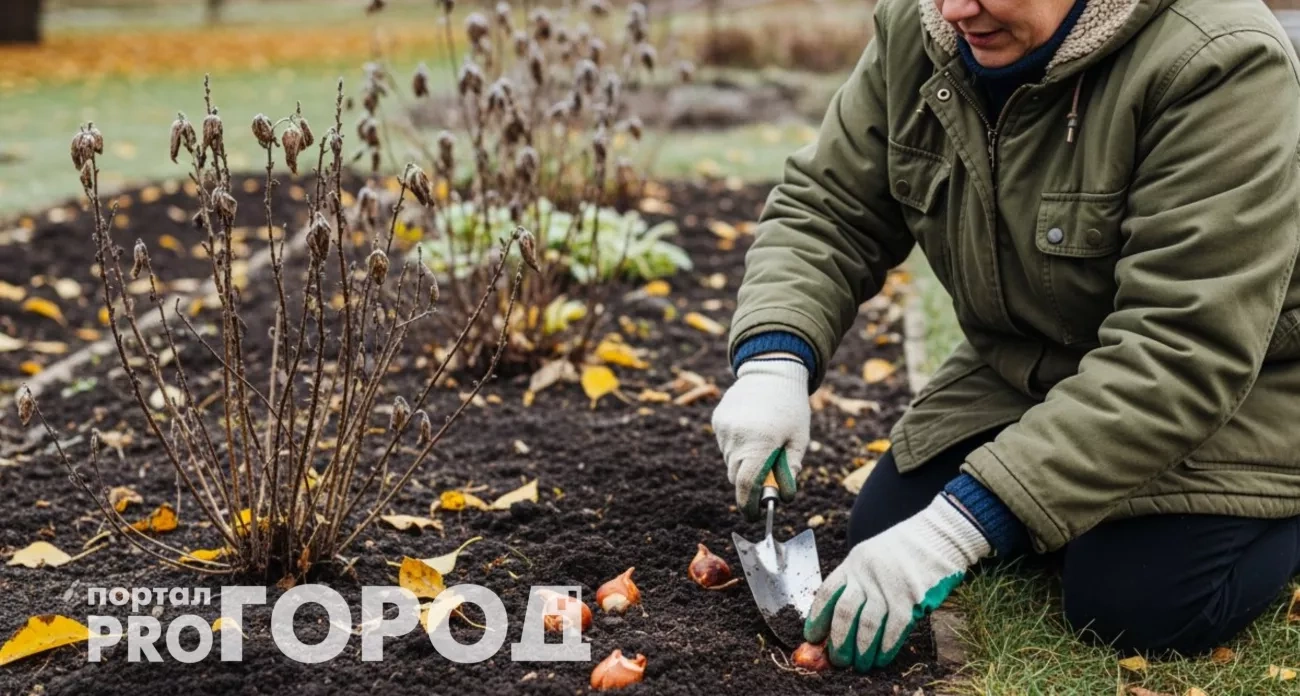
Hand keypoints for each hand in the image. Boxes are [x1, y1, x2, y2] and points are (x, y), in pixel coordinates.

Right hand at [711, 355, 809, 519]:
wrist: (772, 371)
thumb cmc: (792, 408)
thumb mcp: (799, 439)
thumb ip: (790, 469)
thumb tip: (784, 497)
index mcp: (760, 444)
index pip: (747, 485)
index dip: (748, 504)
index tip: (753, 516)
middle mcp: (737, 438)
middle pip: (736, 476)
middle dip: (749, 484)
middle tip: (766, 479)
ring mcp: (724, 429)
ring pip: (730, 460)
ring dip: (744, 462)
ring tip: (762, 444)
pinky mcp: (717, 420)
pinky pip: (725, 444)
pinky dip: (737, 446)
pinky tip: (752, 430)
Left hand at [804, 494, 990, 669]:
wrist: (938, 536)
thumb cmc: (902, 553)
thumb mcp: (870, 558)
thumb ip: (855, 583)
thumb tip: (838, 625)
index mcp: (853, 563)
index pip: (827, 592)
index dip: (817, 618)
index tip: (812, 637)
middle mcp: (867, 573)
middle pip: (845, 612)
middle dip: (839, 641)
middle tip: (838, 660)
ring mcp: (890, 584)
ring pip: (868, 623)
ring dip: (862, 649)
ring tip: (860, 665)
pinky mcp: (912, 595)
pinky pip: (895, 627)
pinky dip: (886, 646)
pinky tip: (881, 658)